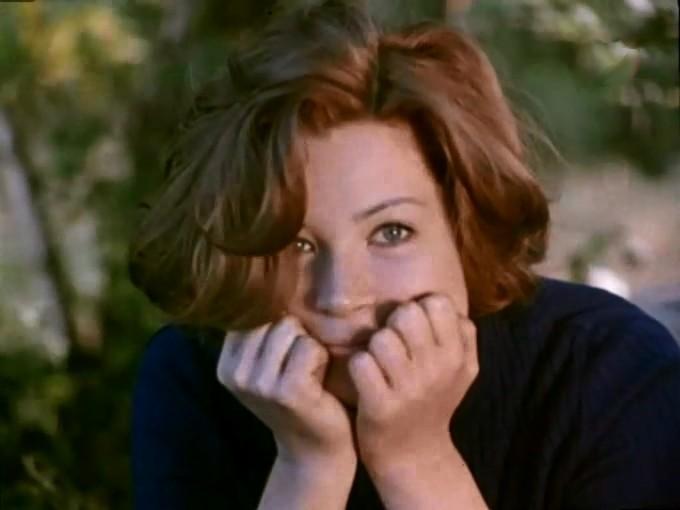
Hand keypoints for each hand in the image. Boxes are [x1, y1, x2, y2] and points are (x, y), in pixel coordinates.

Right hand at [216, 315, 355, 464]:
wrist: (316, 447)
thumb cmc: (298, 395)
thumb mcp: (267, 364)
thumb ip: (260, 331)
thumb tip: (263, 280)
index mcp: (226, 364)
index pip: (252, 313)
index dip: (279, 324)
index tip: (284, 356)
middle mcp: (235, 374)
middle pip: (273, 317)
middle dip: (296, 334)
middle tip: (299, 367)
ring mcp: (259, 384)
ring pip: (291, 328)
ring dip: (309, 346)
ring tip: (308, 373)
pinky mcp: (287, 391)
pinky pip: (309, 348)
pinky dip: (321, 359)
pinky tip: (318, 382)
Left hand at [347, 293, 477, 466]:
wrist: (415, 455)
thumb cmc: (434, 401)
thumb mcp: (462, 370)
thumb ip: (462, 332)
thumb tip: (443, 300)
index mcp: (457, 357)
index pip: (438, 302)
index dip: (420, 309)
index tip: (414, 330)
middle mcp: (437, 370)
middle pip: (407, 313)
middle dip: (394, 324)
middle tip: (394, 345)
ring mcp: (409, 389)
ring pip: (381, 338)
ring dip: (373, 347)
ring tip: (379, 364)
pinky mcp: (380, 406)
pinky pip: (360, 363)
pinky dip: (358, 368)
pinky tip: (366, 379)